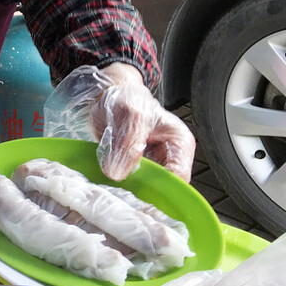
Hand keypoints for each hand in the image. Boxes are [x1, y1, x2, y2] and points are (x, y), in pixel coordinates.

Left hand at [90, 63, 196, 181]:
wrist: (109, 95)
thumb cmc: (128, 99)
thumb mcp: (130, 114)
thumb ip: (128, 142)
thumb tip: (117, 172)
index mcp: (180, 144)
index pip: (179, 177)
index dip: (161, 187)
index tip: (137, 188)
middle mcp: (169, 158)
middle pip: (163, 188)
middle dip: (142, 190)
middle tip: (119, 188)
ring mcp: (151, 165)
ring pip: (144, 188)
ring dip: (126, 187)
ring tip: (110, 182)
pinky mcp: (133, 169)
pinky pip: (127, 183)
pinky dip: (116, 183)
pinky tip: (105, 179)